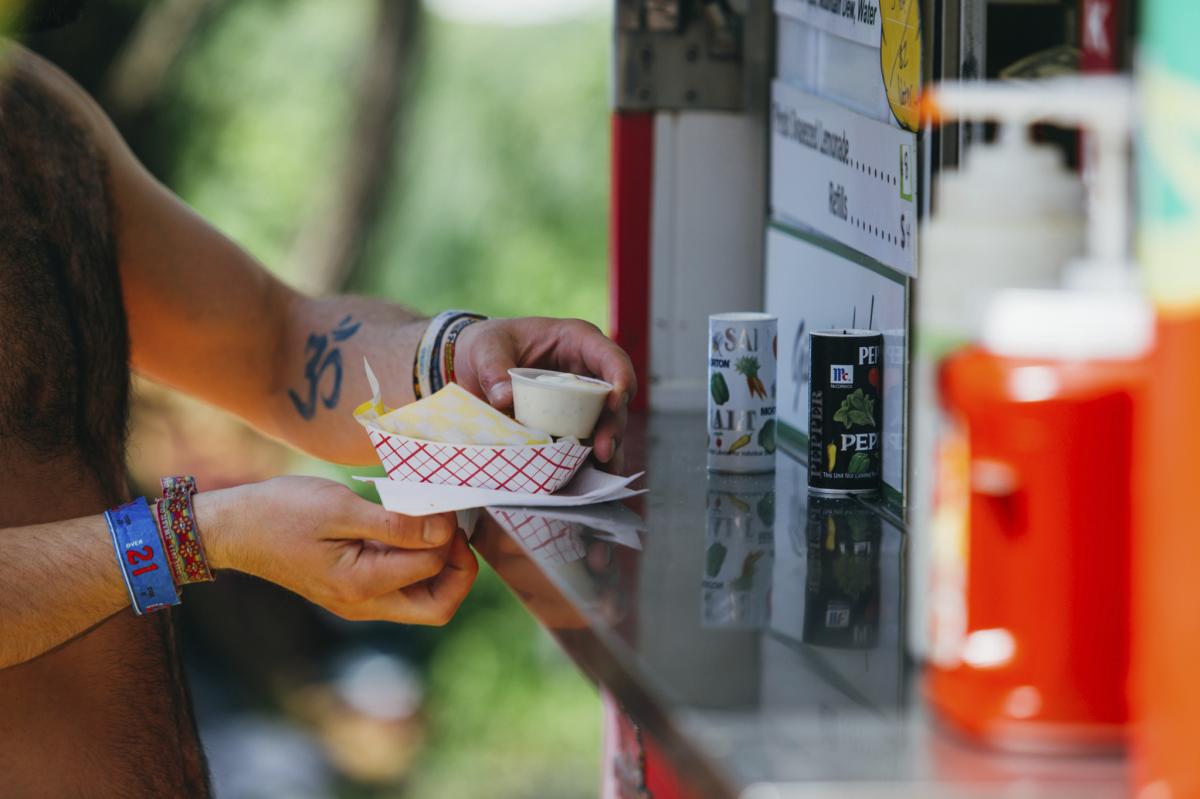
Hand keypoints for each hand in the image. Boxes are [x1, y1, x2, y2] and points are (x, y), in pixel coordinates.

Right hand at [196, 477, 476, 625]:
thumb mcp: (339, 508)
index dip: (447, 536)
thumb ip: (395, 524)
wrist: (234, 528)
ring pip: (423, 599)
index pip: (431, 569)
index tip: (442, 503)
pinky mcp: (355, 589)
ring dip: (440, 566)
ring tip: (434, 524)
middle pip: (437, 606)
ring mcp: (359, 601)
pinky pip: (401, 586)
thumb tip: (443, 529)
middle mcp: (364, 604)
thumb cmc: (279, 512)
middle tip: (455, 530)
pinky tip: (411, 529)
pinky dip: (417, 562)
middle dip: (459, 571)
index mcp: (361, 585)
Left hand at [454, 317, 636, 466]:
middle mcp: (587, 372)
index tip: (615, 402)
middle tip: (603, 449)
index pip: (611, 357)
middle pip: (614, 398)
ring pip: (607, 424)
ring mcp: (582, 401)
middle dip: (614, 425)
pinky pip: (587, 443)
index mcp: (577, 341)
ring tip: (603, 469)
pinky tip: (590, 477)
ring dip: (608, 447)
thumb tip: (505, 399)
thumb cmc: (488, 345)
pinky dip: (589, 461)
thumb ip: (493, 370)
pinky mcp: (570, 424)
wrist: (475, 366)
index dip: (620, 378)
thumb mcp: (485, 348)